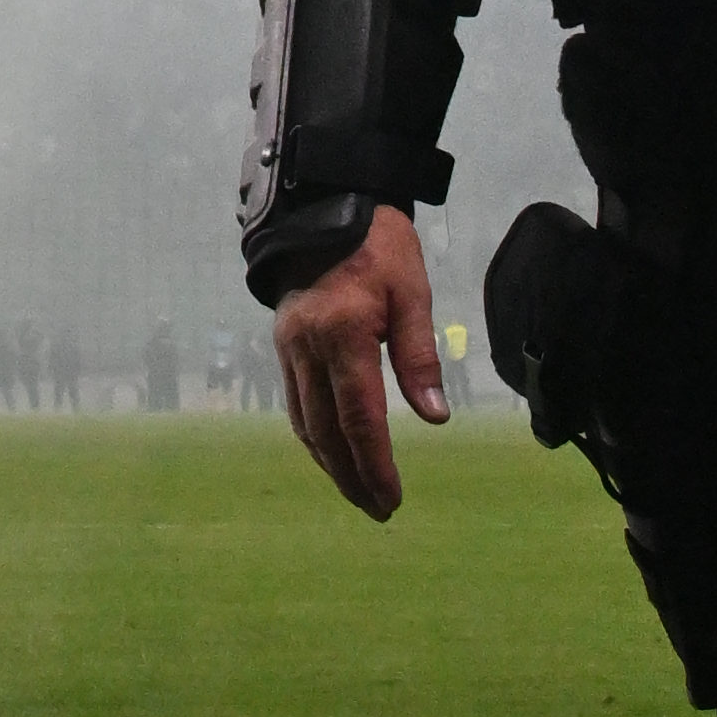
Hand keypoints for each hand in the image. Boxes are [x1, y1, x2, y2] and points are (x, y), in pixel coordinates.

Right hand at [272, 207, 445, 518]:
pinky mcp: (282, 344)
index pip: (360, 418)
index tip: (392, 499)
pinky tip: (330, 452)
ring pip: (305, 422)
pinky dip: (313, 436)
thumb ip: (419, 355)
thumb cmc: (378, 246)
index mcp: (344, 334)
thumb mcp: (411, 292)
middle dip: (352, 477)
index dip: (375, 464)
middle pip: (327, 431)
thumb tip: (434, 418)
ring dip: (330, 464)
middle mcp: (308, 348)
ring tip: (357, 492)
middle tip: (378, 510)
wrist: (323, 205)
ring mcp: (289, 347)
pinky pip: (295, 403)